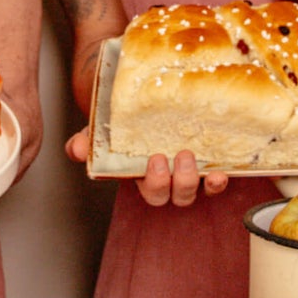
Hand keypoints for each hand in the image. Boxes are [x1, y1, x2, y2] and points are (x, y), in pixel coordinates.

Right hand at [64, 131, 229, 206]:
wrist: (143, 100)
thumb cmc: (123, 120)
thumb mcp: (103, 127)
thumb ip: (87, 139)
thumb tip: (75, 148)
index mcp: (141, 174)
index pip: (149, 189)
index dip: (154, 182)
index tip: (154, 160)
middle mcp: (166, 179)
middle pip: (169, 197)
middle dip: (170, 182)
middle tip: (168, 158)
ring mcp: (187, 173)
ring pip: (190, 193)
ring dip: (192, 180)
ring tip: (189, 156)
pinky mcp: (206, 164)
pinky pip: (214, 184)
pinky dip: (217, 182)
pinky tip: (221, 172)